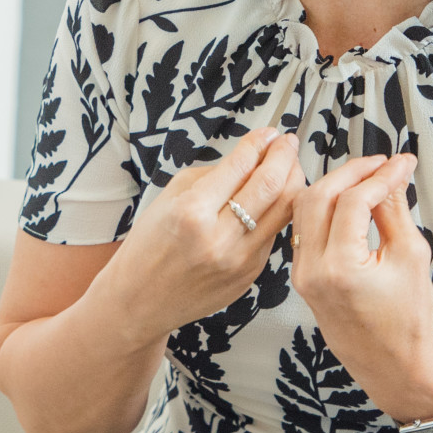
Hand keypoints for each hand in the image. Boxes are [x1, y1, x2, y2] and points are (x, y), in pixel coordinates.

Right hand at [101, 127, 304, 344]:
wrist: (139, 300)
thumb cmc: (149, 244)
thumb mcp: (170, 197)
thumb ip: (214, 175)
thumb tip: (254, 154)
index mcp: (192, 213)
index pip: (241, 166)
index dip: (260, 142)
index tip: (269, 132)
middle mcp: (219, 239)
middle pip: (273, 186)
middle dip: (285, 155)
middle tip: (288, 142)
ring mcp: (239, 261)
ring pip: (285, 211)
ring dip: (293, 181)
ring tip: (288, 166)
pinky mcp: (249, 276)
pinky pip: (273, 234)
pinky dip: (277, 211)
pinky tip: (272, 199)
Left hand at [290, 154, 432, 424]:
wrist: (392, 367)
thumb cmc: (408, 321)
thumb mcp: (411, 258)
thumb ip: (395, 211)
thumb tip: (392, 175)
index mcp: (340, 268)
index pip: (353, 201)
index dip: (380, 175)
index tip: (402, 163)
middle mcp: (312, 270)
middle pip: (318, 196)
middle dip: (351, 172)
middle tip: (382, 164)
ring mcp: (302, 275)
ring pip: (304, 209)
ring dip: (333, 185)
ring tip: (367, 177)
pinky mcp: (303, 278)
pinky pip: (305, 229)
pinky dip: (324, 207)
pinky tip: (348, 199)